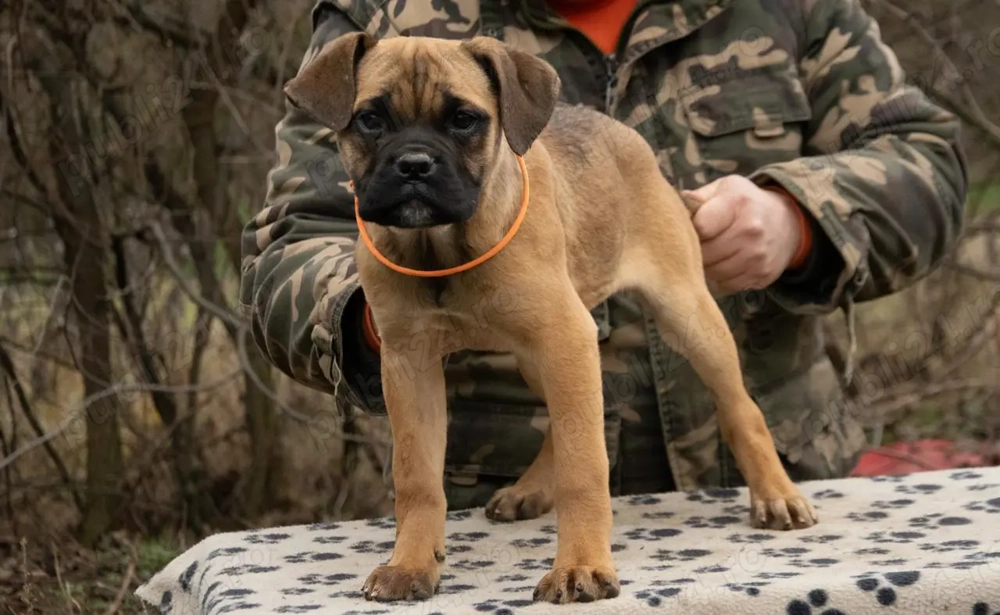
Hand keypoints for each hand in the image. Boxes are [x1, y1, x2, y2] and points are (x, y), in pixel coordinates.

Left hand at [681, 175, 807, 296]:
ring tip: (709, 254)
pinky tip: (723, 264)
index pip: (700, 227)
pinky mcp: (762, 275)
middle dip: (694, 251)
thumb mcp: (725, 188)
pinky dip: (720, 278)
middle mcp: (751, 230)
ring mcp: (758, 256)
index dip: (689, 230)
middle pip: (705, 253)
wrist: (787, 222)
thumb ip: (699, 197)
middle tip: (695, 244)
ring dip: (706, 267)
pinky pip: (727, 285)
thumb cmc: (745, 203)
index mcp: (738, 203)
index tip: (689, 229)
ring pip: (713, 273)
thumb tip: (674, 203)